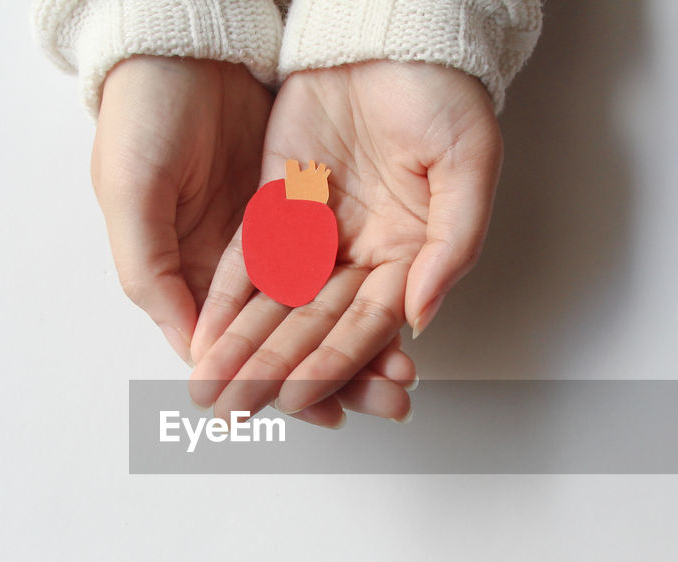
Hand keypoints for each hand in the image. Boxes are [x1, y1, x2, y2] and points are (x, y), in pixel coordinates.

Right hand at [93, 56, 416, 427]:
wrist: (179, 42)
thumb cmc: (138, 114)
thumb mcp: (131, 194)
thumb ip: (150, 272)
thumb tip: (193, 346)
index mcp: (181, 276)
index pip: (240, 352)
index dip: (283, 385)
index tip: (326, 413)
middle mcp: (227, 268)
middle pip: (290, 338)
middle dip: (340, 376)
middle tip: (385, 405)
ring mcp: (267, 236)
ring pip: (321, 306)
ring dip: (360, 344)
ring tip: (402, 375)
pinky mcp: (298, 203)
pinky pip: (338, 259)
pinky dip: (365, 290)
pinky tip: (398, 317)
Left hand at [188, 61, 500, 420]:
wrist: (390, 29)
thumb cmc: (443, 90)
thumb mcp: (470, 162)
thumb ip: (454, 244)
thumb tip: (422, 316)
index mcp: (410, 254)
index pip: (366, 325)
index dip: (335, 363)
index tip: (299, 395)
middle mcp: (360, 253)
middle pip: (313, 325)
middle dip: (275, 370)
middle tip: (239, 407)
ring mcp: (317, 229)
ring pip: (275, 302)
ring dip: (244, 346)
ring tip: (213, 385)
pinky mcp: (277, 201)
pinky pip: (249, 256)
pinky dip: (227, 295)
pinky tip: (207, 329)